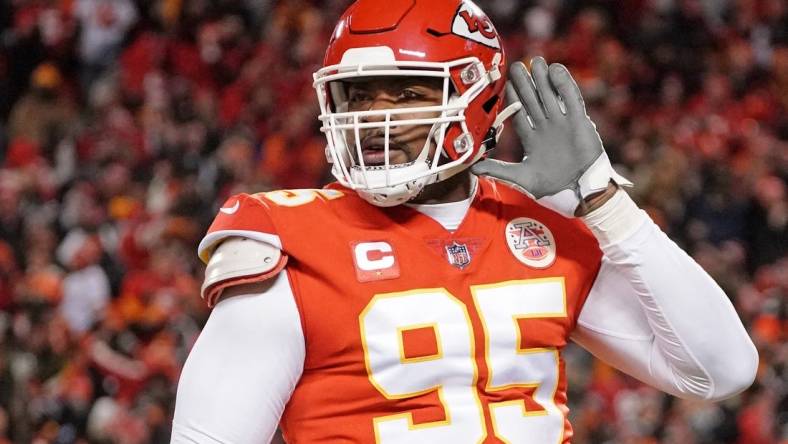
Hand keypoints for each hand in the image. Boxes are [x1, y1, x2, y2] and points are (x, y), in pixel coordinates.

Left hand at [472, 57, 629, 216]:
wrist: (579, 192)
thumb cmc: (552, 187)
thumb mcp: (521, 177)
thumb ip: (498, 170)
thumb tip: (472, 169)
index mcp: (533, 140)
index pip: (520, 115)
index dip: (513, 99)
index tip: (505, 84)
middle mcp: (547, 129)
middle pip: (534, 101)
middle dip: (526, 84)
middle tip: (516, 66)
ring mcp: (563, 124)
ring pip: (551, 96)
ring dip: (543, 79)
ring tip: (535, 61)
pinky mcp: (578, 122)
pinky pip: (571, 99)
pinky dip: (564, 84)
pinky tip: (555, 70)